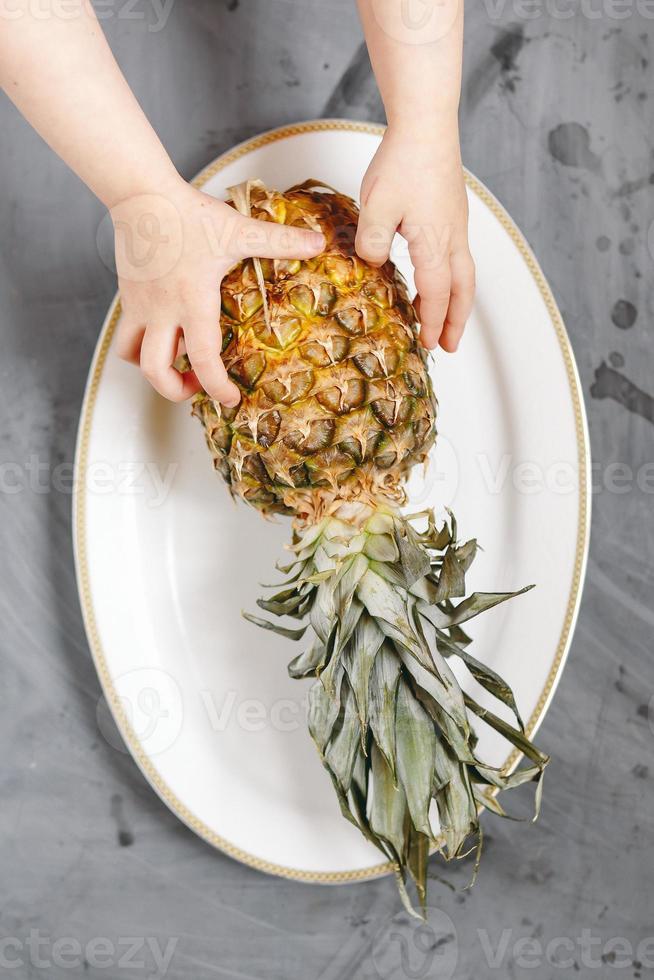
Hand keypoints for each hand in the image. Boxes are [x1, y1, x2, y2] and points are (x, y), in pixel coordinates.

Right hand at [112, 178, 324, 404]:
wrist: (142, 194)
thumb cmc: (190, 214)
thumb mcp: (240, 230)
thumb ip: (281, 240)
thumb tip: (318, 242)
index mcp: (192, 301)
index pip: (202, 359)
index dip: (217, 386)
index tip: (231, 398)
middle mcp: (162, 311)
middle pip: (156, 372)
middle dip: (177, 390)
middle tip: (198, 385)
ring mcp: (140, 307)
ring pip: (133, 358)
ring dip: (154, 371)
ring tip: (178, 364)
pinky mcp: (128, 300)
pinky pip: (127, 336)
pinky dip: (142, 347)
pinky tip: (166, 334)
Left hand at [355, 124, 474, 351]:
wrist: (426, 123)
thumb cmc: (403, 161)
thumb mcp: (376, 206)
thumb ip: (372, 242)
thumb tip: (372, 263)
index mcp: (435, 242)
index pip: (437, 293)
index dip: (432, 321)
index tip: (427, 343)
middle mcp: (453, 237)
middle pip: (462, 290)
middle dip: (456, 321)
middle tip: (449, 346)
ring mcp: (456, 224)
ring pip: (464, 273)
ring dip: (457, 302)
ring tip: (447, 322)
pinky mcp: (452, 212)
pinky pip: (457, 256)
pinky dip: (452, 278)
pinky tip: (437, 279)